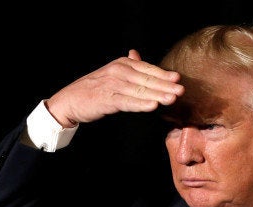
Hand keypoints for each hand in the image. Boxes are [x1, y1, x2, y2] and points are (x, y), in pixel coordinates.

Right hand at [45, 49, 184, 127]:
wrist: (70, 100)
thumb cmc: (95, 88)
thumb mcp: (112, 72)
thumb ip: (128, 65)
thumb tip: (137, 54)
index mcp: (122, 64)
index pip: (148, 69)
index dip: (163, 74)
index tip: (178, 79)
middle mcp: (118, 71)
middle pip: (147, 79)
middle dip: (165, 86)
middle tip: (181, 91)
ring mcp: (112, 85)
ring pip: (140, 91)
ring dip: (157, 95)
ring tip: (171, 99)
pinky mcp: (107, 99)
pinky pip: (127, 102)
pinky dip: (140, 104)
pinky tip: (152, 106)